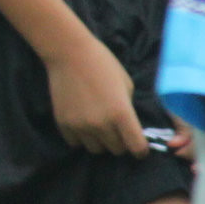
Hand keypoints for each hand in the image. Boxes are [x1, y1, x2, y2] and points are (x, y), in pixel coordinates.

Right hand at [45, 33, 146, 156]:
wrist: (69, 53)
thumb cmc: (103, 64)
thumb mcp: (126, 86)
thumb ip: (128, 110)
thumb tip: (127, 127)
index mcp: (122, 114)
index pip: (137, 148)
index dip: (141, 149)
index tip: (139, 145)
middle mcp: (101, 125)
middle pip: (116, 150)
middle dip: (121, 143)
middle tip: (117, 130)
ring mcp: (80, 126)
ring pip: (96, 149)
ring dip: (101, 142)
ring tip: (98, 127)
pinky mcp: (63, 124)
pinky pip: (76, 143)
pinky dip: (82, 138)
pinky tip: (83, 124)